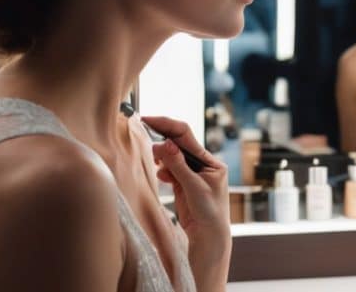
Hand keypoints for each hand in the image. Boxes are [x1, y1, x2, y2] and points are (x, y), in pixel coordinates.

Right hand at [145, 116, 230, 288]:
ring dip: (162, 156)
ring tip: (157, 163)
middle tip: (144, 136)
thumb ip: (179, 166)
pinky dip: (163, 170)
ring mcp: (192, 173)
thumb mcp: (194, 188)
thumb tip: (165, 144)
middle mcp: (202, 164)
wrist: (208, 236)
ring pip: (172, 156)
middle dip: (162, 140)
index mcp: (211, 161)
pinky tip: (161, 175)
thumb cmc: (209, 212)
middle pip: (178, 144)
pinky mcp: (183, 183)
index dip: (167, 125)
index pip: (186, 136)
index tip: (148, 119)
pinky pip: (169, 170)